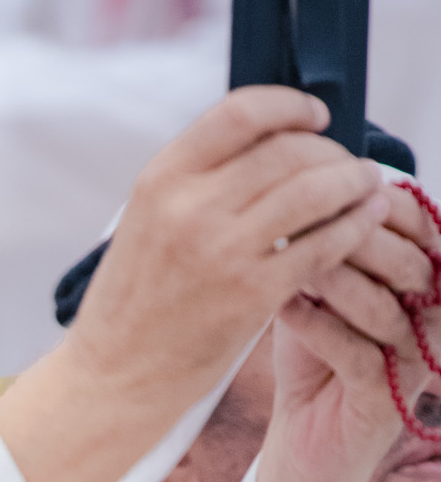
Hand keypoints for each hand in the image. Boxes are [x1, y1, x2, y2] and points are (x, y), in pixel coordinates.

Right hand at [67, 86, 388, 413]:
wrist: (115, 375)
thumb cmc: (133, 302)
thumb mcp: (145, 221)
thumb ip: (197, 182)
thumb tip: (269, 146)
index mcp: (161, 180)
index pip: (242, 112)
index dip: (291, 106)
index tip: (316, 117)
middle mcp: (191, 208)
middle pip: (288, 151)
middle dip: (332, 151)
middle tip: (349, 162)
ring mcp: (223, 251)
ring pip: (314, 192)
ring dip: (353, 183)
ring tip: (367, 186)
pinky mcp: (252, 294)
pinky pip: (321, 246)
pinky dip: (352, 229)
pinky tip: (363, 224)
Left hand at [256, 181, 440, 481]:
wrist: (300, 452)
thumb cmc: (310, 369)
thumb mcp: (318, 295)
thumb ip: (321, 246)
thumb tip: (301, 186)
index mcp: (422, 287)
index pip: (420, 228)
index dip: (379, 203)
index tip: (327, 187)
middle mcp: (430, 323)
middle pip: (411, 262)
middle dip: (357, 236)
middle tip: (306, 218)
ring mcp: (414, 365)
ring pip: (387, 305)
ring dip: (336, 279)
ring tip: (292, 261)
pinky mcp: (387, 403)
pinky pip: (358, 353)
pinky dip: (319, 327)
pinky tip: (286, 310)